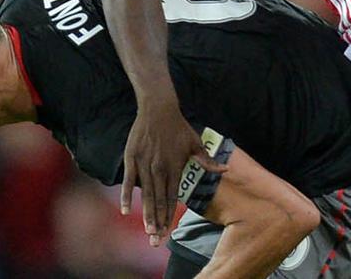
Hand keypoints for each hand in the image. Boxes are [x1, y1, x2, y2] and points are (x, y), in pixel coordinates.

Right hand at [121, 100, 223, 246]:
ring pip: (145, 195)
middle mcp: (159, 170)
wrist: (158, 109)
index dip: (169, 216)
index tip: (167, 232)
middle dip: (157, 223)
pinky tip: (125, 211)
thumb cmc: (179, 128)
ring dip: (146, 215)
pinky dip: (126, 196)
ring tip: (147, 231)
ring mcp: (144, 165)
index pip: (172, 199)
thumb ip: (207, 161)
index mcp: (175, 168)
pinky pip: (128, 181)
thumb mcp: (196, 143)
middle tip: (155, 241)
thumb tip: (225, 170)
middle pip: (158, 202)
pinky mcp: (132, 159)